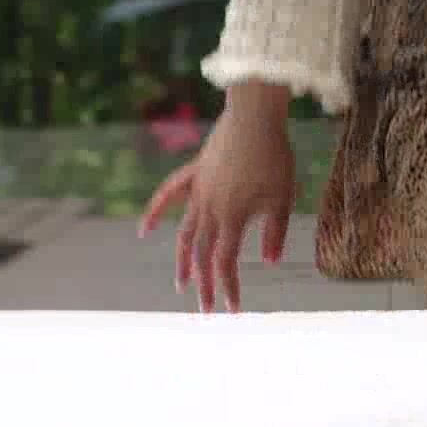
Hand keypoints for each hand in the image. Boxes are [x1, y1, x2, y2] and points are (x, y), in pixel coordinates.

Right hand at [138, 91, 296, 312]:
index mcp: (232, 218)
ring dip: (183, 260)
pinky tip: (144, 230)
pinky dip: (155, 213)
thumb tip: (269, 262)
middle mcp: (210, 209)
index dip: (228, 287)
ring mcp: (198, 190)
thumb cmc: (275, 157)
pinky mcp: (194, 173)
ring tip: (182, 283)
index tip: (233, 310)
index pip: (226, 262)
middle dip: (205, 283)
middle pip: (203, 254)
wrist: (255, 117)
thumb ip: (275, 231)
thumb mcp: (282, 197)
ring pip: (185, 232)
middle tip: (206, 309)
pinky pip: (169, 195)